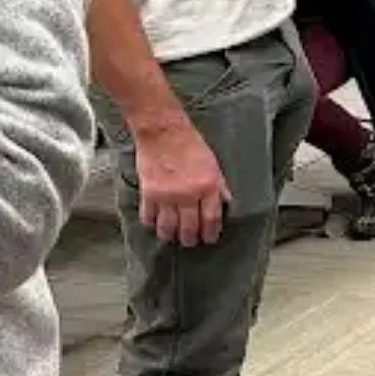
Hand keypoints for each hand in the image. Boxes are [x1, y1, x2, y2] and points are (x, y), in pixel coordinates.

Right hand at [132, 117, 230, 245]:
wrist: (164, 133)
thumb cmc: (190, 144)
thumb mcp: (213, 164)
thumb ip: (219, 185)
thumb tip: (226, 201)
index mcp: (208, 186)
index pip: (211, 218)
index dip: (211, 232)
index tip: (210, 238)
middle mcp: (188, 194)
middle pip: (190, 227)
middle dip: (191, 239)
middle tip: (191, 242)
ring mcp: (167, 196)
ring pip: (168, 227)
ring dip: (171, 236)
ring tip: (173, 237)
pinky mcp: (149, 193)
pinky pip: (149, 217)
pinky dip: (151, 224)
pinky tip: (155, 225)